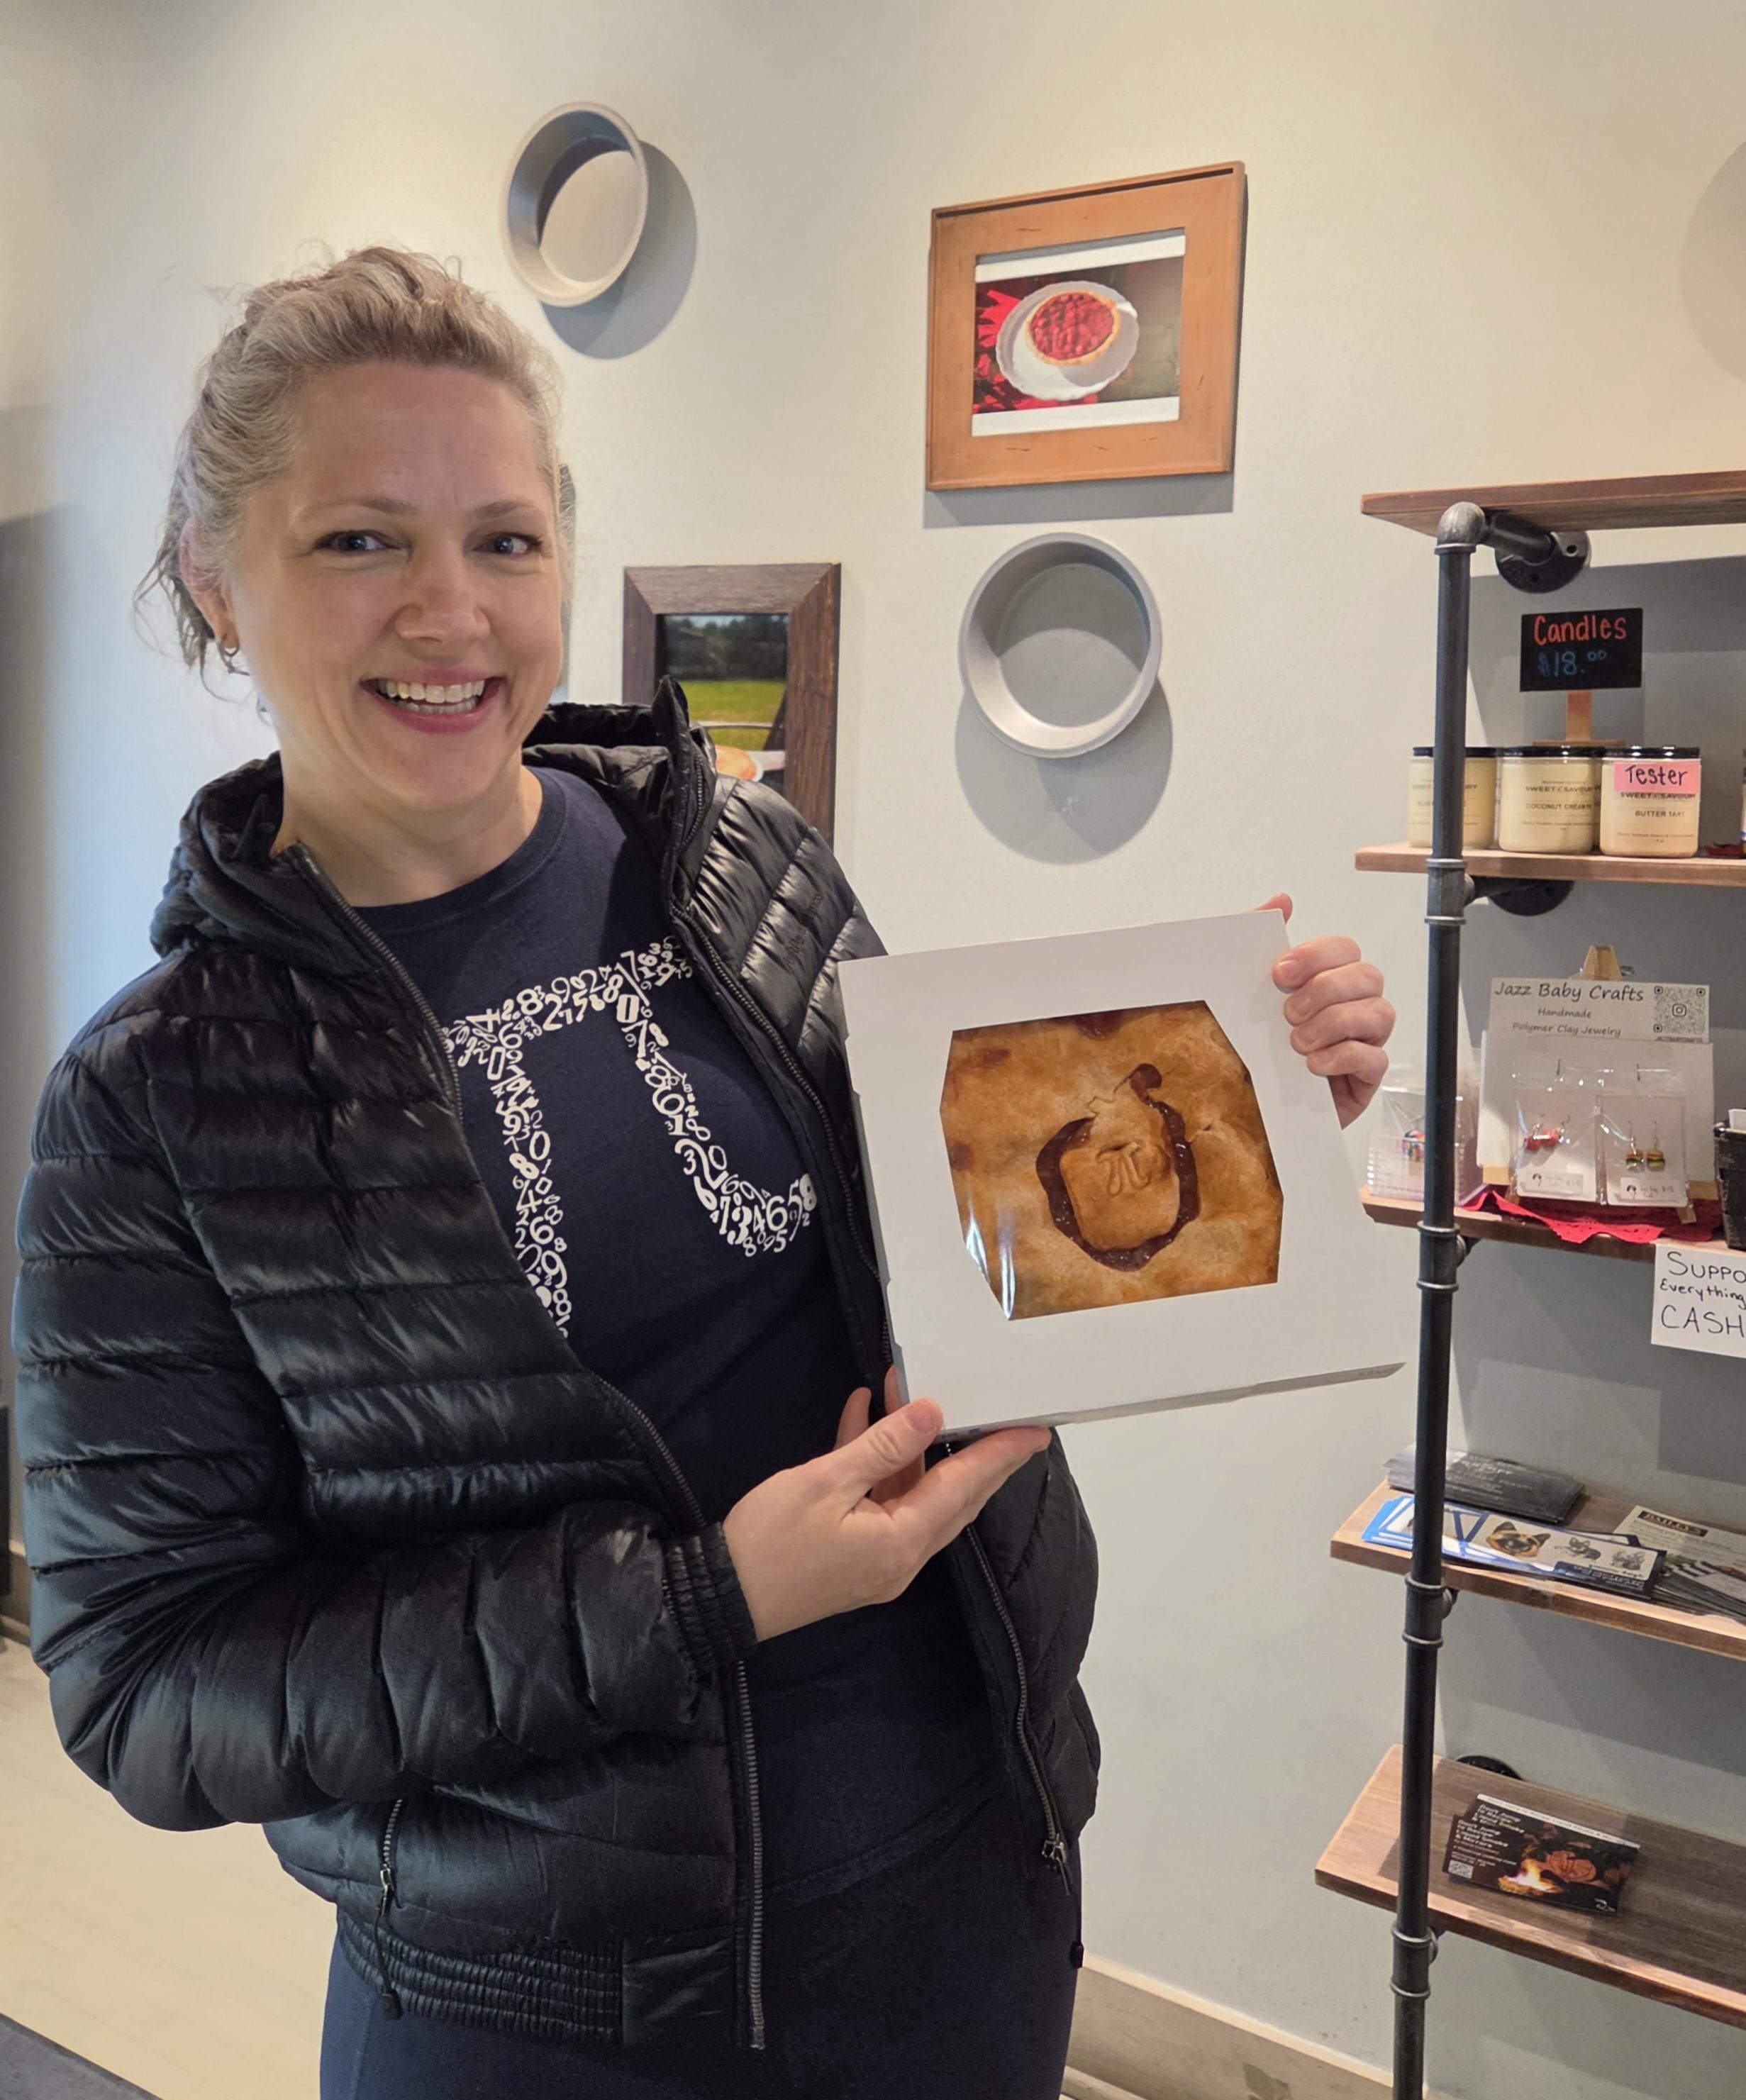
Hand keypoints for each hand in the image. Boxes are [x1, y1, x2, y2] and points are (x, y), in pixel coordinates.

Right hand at [720, 1373, 1050, 1642]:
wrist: (718, 1598)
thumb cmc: (770, 1541)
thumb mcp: (825, 1482)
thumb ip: (883, 1447)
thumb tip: (933, 1413)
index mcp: (903, 1541)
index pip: (964, 1488)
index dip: (999, 1455)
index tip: (1036, 1431)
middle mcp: (902, 1555)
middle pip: (953, 1496)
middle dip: (978, 1453)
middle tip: (1009, 1418)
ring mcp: (878, 1558)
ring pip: (915, 1493)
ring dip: (914, 1445)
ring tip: (912, 1391)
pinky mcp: (854, 1553)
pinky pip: (880, 1501)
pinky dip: (876, 1462)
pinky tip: (863, 1414)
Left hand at [1253, 893, 1394, 1127]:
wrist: (1243, 1108)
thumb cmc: (1250, 1046)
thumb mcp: (1242, 993)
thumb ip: (1257, 941)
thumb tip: (1282, 899)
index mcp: (1326, 980)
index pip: (1344, 949)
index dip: (1318, 955)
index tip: (1279, 973)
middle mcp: (1352, 1006)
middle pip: (1367, 976)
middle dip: (1326, 990)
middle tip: (1288, 1013)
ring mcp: (1363, 1042)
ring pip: (1380, 1013)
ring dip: (1336, 1022)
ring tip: (1298, 1043)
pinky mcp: (1364, 1080)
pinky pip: (1375, 1059)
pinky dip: (1344, 1056)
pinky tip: (1313, 1066)